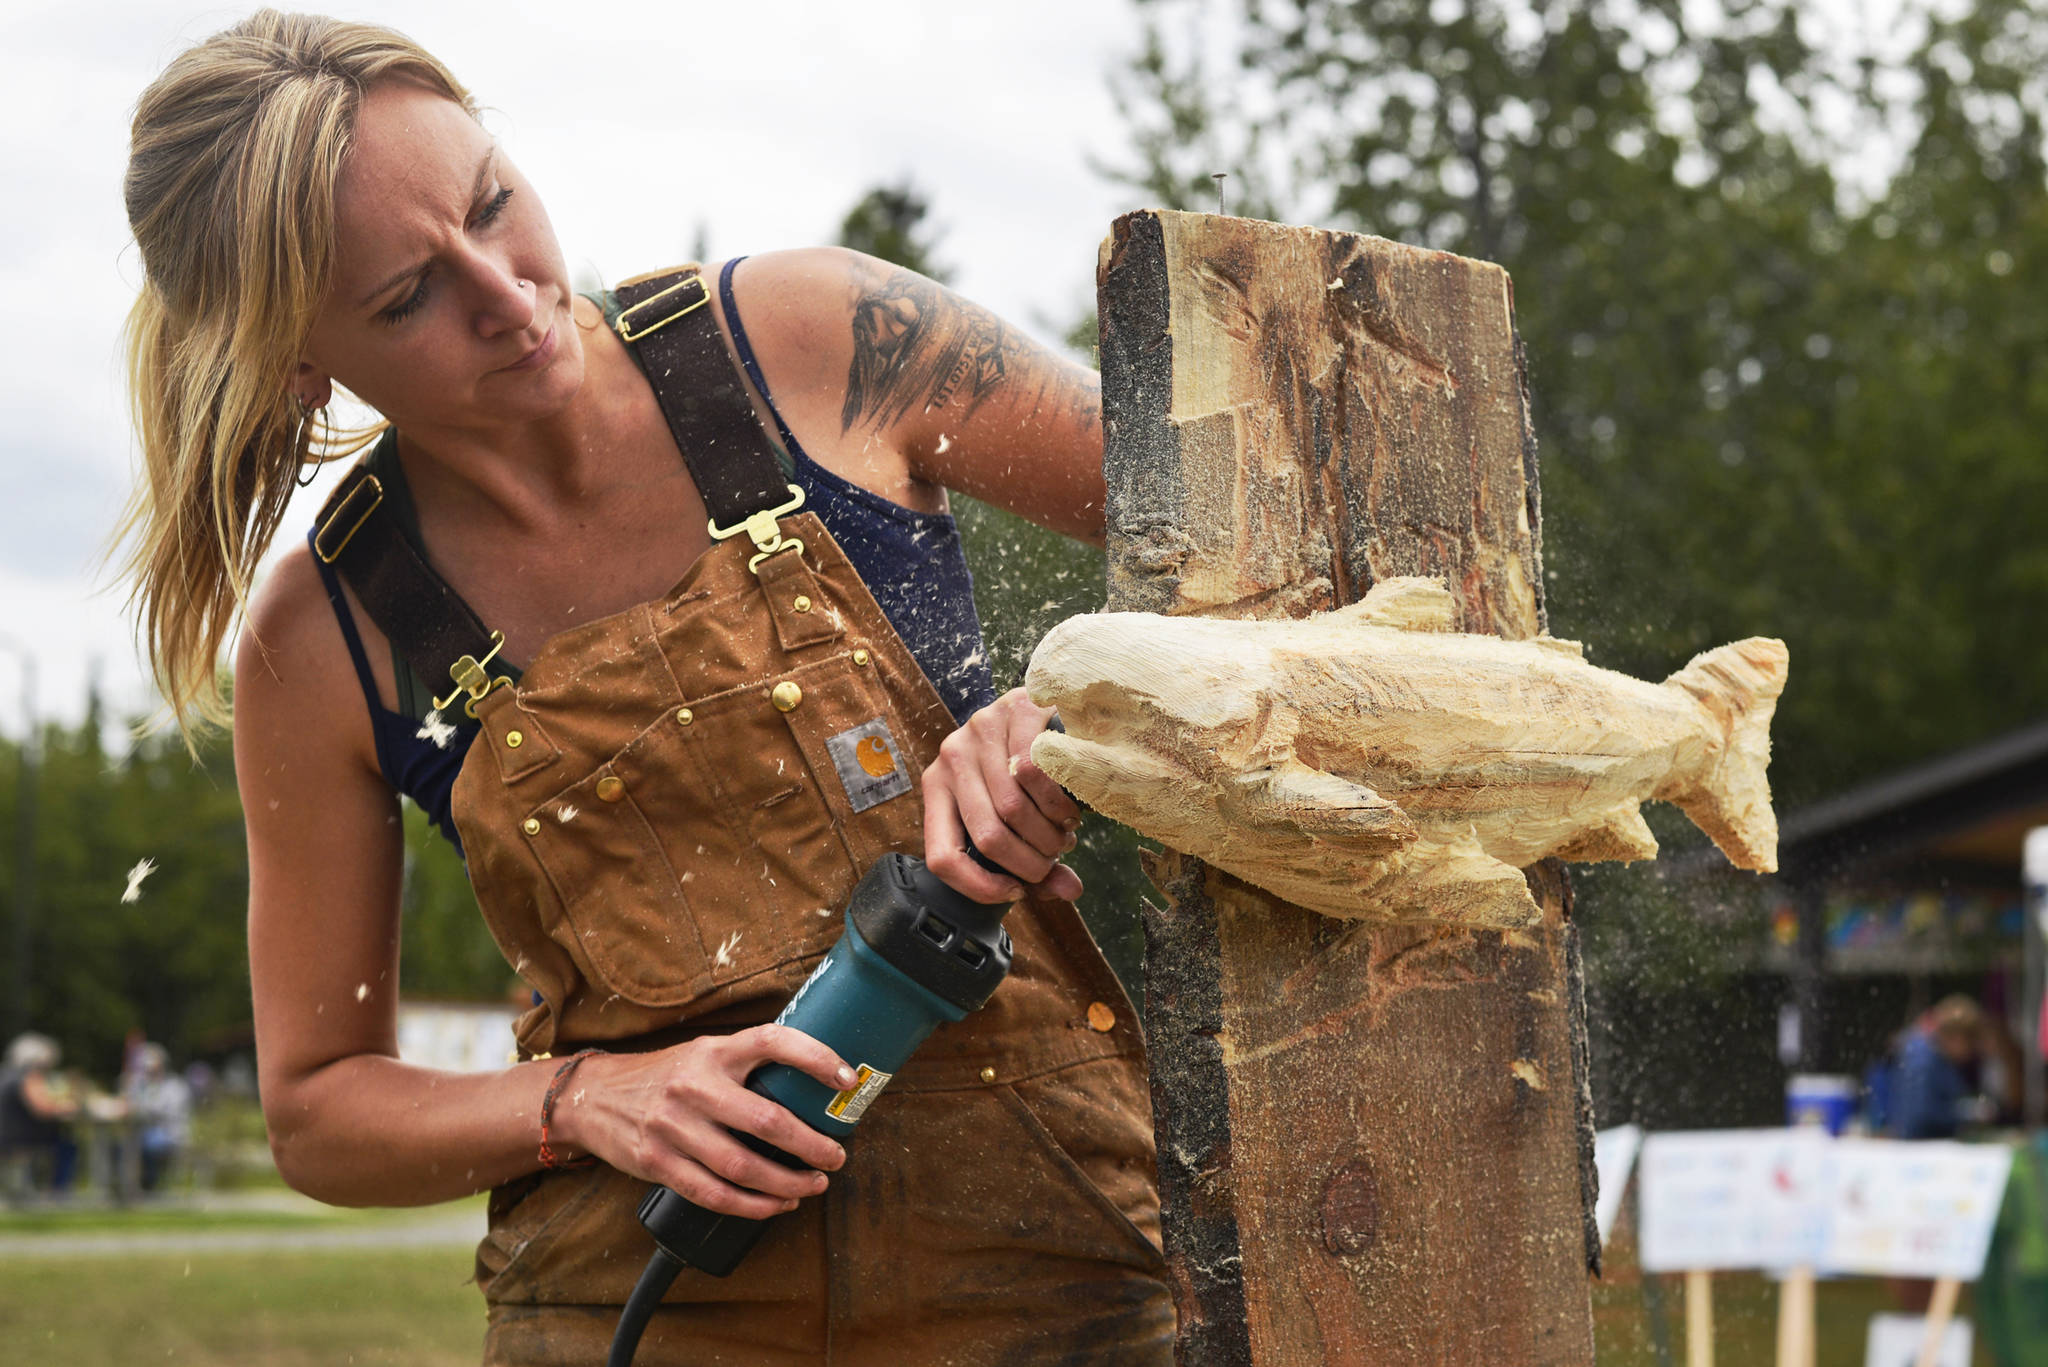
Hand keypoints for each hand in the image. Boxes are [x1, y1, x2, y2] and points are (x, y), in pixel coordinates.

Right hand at [555, 1026, 854, 1218]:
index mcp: (714, 1051)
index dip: (816, 1057)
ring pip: (743, 1166)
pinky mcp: (658, 1163)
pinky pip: (714, 1194)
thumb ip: (745, 1066)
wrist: (593, 1098)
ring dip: (787, 1183)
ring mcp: (674, 1126)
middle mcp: (695, 1085)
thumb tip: (812, 1085)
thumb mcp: (703, 1055)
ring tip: (814, 1185)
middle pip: (767, 1120)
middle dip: (811, 1144)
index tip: (848, 1079)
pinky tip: (776, 1205)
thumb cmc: (665, 1076)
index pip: (773, 1041)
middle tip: (837, 1155)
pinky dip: (752, 1206)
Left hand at [921, 687, 1083, 902]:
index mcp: (937, 787)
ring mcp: (979, 730)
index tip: (1016, 892)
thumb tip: (1070, 892)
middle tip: (1053, 858)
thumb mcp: (1015, 814)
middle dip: (1030, 863)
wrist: (1047, 702)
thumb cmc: (1025, 767)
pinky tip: (1069, 810)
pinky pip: (1034, 771)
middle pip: (988, 837)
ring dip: (1049, 834)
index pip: (941, 857)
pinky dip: (1058, 803)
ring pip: (1012, 808)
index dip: (979, 887)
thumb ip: (1035, 858)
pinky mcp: (1013, 711)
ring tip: (1064, 833)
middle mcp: (950, 757)